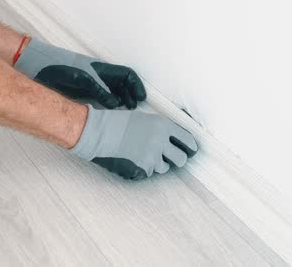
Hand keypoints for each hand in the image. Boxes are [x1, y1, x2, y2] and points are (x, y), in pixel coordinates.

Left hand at [14, 39, 145, 108]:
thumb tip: (115, 104)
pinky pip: (101, 98)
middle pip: (122, 85)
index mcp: (101, 69)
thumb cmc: (57, 67)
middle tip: (134, 108)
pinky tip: (109, 113)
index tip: (141, 98)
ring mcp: (91, 84)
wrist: (37, 67)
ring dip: (121, 101)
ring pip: (113, 92)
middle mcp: (98, 75)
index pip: (127, 75)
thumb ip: (99, 91)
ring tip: (125, 112)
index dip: (136, 86)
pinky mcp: (82, 92)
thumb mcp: (82, 79)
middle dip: (130, 96)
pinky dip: (108, 105)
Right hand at [71, 106, 197, 179]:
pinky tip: (134, 159)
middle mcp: (161, 140)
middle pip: (181, 158)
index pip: (187, 139)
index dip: (191, 146)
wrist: (100, 132)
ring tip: (144, 155)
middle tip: (172, 159)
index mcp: (163, 125)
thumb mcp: (144, 119)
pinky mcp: (143, 167)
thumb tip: (173, 139)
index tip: (191, 150)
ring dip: (158, 164)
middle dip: (178, 160)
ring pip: (165, 168)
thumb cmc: (119, 123)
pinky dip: (144, 168)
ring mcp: (152, 155)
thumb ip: (160, 129)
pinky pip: (149, 172)